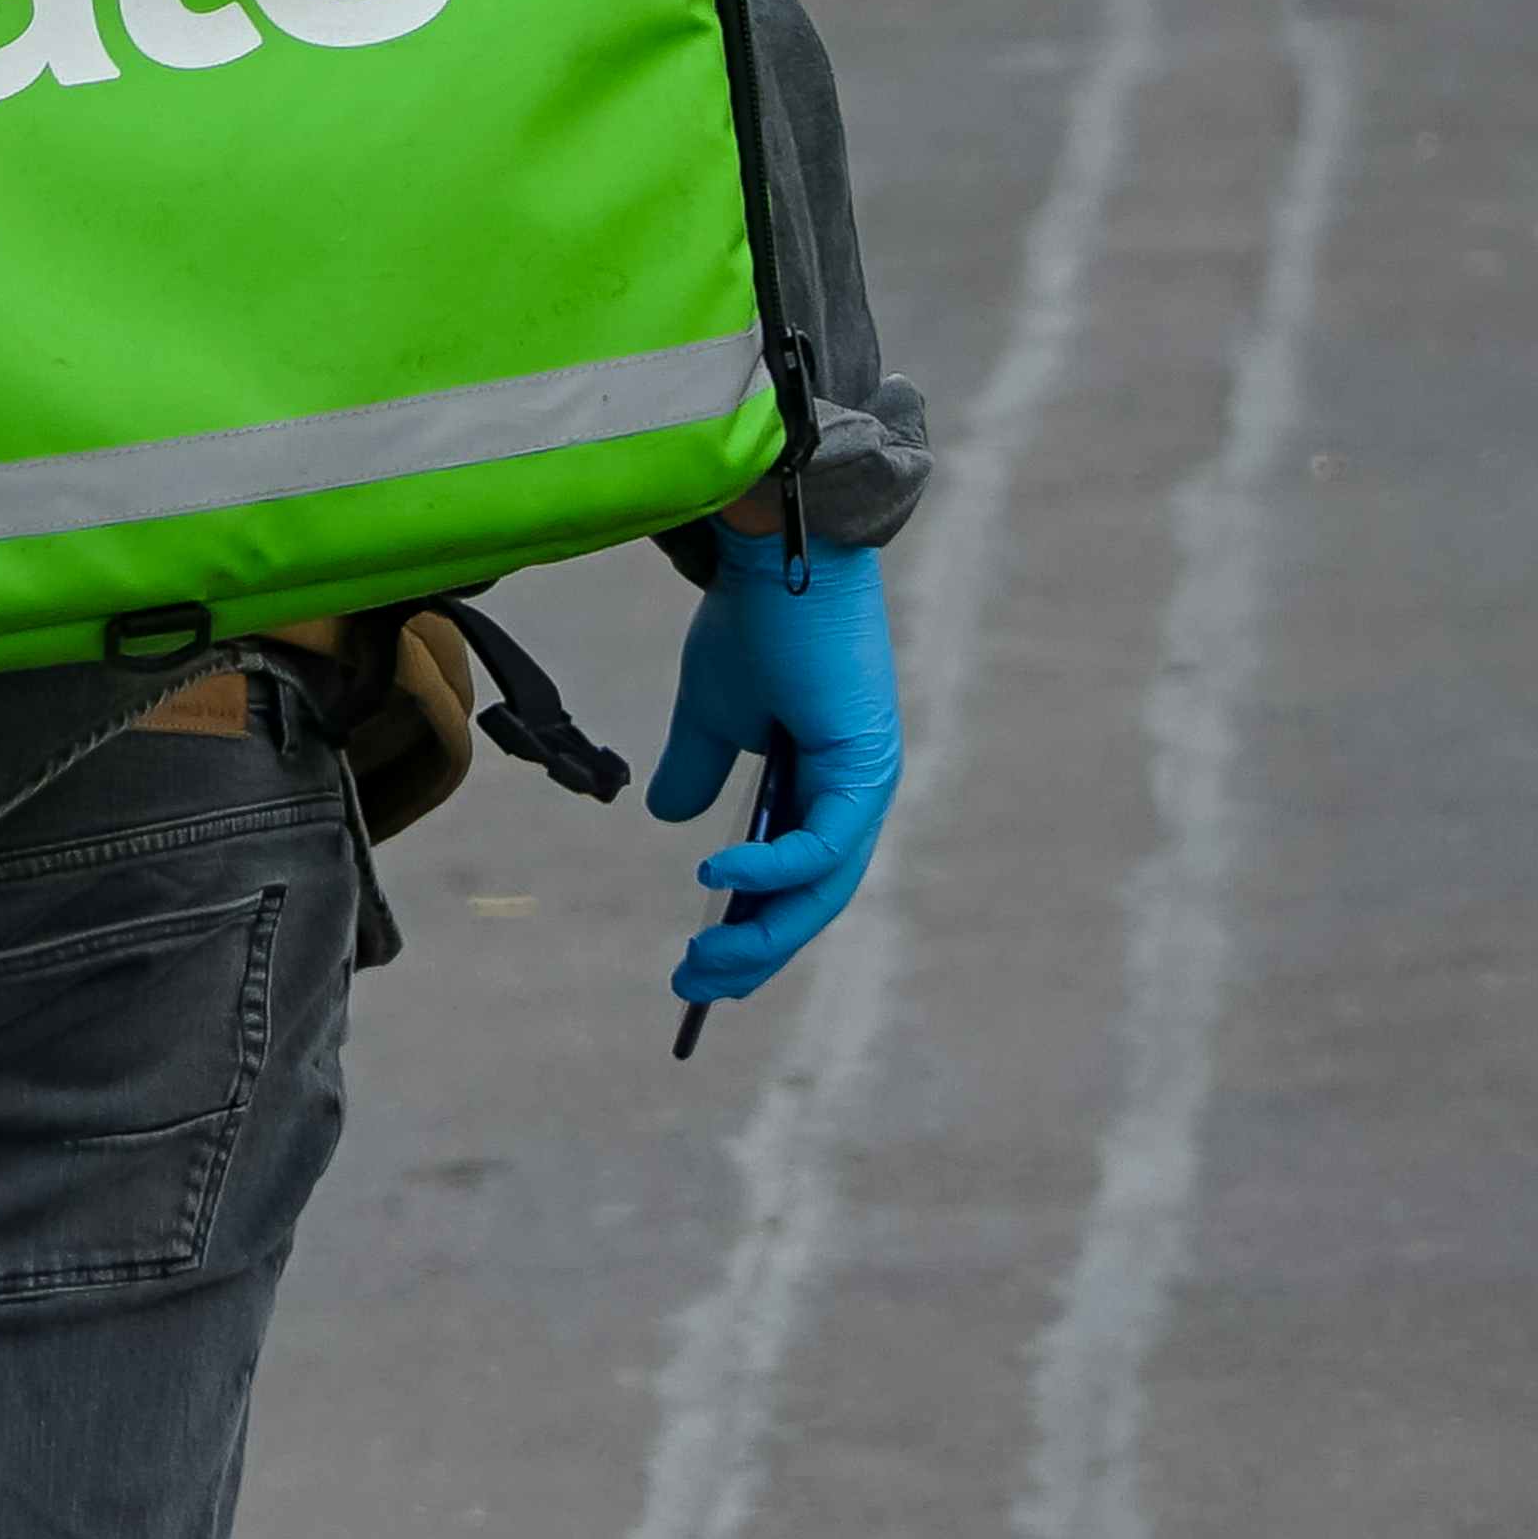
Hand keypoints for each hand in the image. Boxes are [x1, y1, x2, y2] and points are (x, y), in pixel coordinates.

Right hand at [646, 525, 902, 1003]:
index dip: (755, 926)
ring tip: (706, 957)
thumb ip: (696, 766)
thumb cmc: (752, 621)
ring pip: (824, 886)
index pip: (801, 877)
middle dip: (756, 950)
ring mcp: (867, 778)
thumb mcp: (711, 711)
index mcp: (829, 780)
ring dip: (764, 929)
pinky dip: (771, 869)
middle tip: (695, 984)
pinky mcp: (862, 763)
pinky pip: (821, 844)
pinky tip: (718, 875)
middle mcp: (859, 789)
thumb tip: (670, 817)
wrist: (777, 554)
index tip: (703, 968)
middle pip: (816, 898)